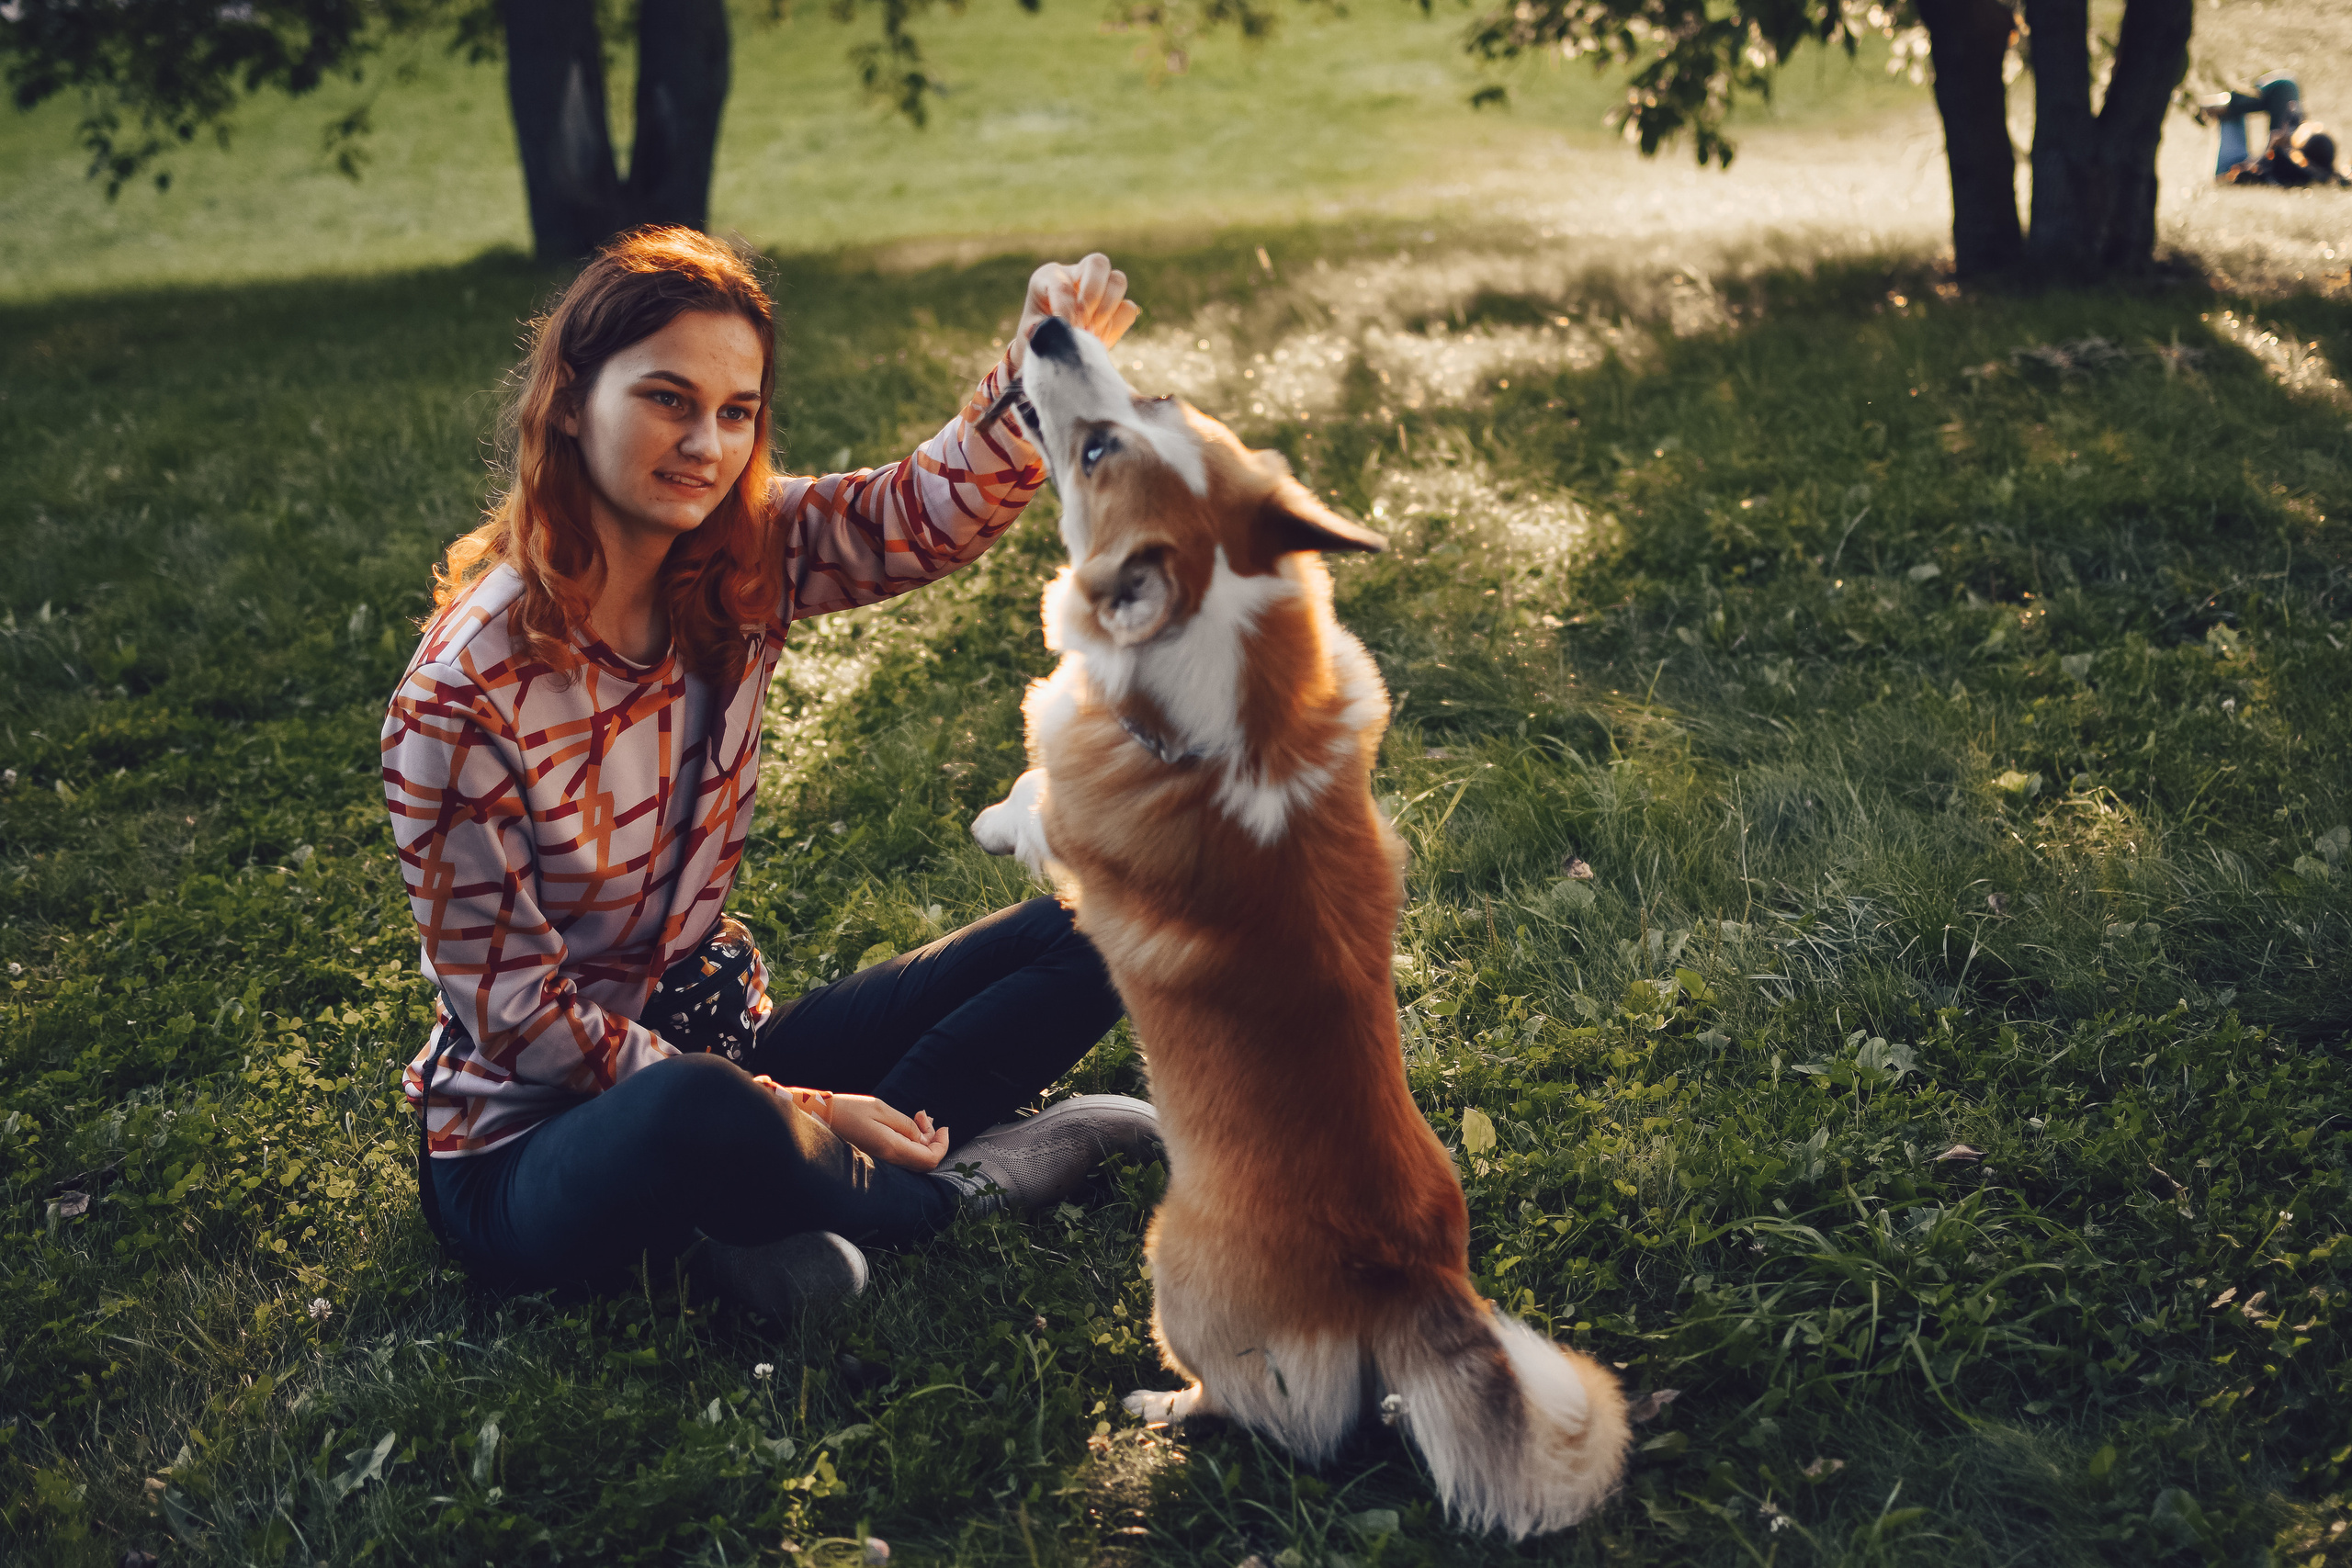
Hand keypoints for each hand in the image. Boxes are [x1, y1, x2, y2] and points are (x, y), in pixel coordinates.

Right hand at [829, 1094, 950, 1171]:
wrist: (818, 1119)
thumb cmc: (848, 1111)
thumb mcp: (881, 1110)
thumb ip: (907, 1126)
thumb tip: (924, 1138)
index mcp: (892, 1150)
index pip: (930, 1159)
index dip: (942, 1145)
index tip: (944, 1127)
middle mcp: (888, 1162)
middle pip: (924, 1161)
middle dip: (932, 1138)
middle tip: (924, 1114)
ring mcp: (881, 1162)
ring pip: (913, 1158)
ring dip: (922, 1138)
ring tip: (918, 1115)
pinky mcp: (876, 1158)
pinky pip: (902, 1155)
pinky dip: (911, 1141)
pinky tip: (907, 1125)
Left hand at [1010, 253, 1141, 368]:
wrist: (1053, 350)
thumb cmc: (1039, 336)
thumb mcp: (1031, 333)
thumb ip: (1035, 329)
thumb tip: (1043, 328)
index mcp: (1050, 276)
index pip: (1062, 284)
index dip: (1065, 308)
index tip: (1065, 330)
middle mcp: (1077, 274)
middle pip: (1098, 262)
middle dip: (1093, 294)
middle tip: (1083, 322)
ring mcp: (1101, 288)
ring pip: (1118, 280)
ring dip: (1106, 310)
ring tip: (1090, 332)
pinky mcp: (1117, 307)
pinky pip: (1128, 308)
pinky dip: (1117, 325)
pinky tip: (1099, 339)